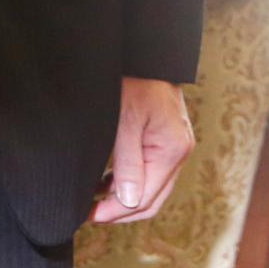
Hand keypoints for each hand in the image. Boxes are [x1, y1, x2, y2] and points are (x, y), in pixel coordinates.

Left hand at [89, 77, 193, 224]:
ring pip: (151, 188)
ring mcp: (175, 146)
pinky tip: (106, 183)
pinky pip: (150, 171)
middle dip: (120, 211)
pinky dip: (129, 181)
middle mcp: (179, 152)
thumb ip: (127, 162)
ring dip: (124, 198)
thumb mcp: (124, 120)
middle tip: (89, 215)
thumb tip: (127, 202)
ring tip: (93, 202)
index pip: (145, 197)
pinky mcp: (165, 139)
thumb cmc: (133, 79)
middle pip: (152, 198)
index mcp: (172, 150)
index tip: (89, 216)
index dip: (115, 211)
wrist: (145, 52)